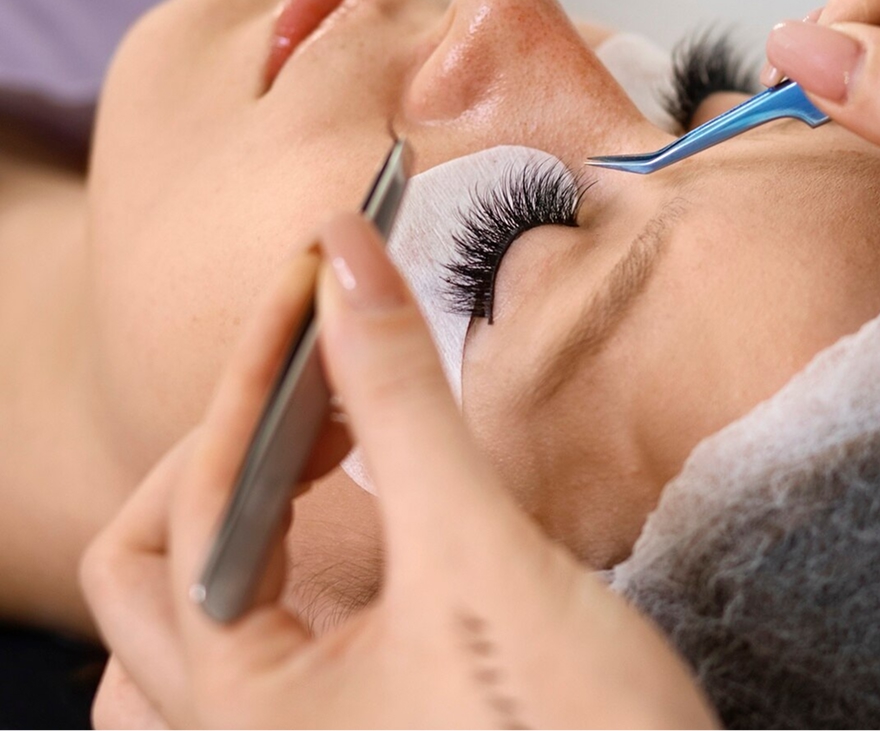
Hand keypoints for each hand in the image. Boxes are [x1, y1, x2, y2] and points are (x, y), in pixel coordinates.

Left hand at [80, 213, 717, 728]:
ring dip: (225, 517)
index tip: (323, 271)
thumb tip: (349, 265)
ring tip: (304, 448)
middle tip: (316, 372)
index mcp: (240, 706)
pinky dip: (273, 565)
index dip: (264, 365)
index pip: (204, 491)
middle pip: (153, 560)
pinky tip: (338, 528)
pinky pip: (250, 646)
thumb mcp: (479, 559)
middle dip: (226, 443)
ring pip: (183, 620)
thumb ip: (402, 406)